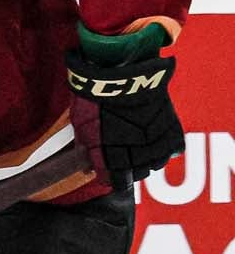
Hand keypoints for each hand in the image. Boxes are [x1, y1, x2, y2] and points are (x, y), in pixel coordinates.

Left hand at [67, 43, 182, 185]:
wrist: (120, 72)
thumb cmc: (95, 97)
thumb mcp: (81, 124)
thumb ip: (86, 146)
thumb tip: (89, 165)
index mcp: (108, 155)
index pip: (116, 181)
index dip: (112, 179)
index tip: (109, 174)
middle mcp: (134, 152)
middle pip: (138, 173)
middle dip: (130, 169)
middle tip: (124, 159)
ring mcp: (154, 140)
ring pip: (156, 163)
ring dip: (148, 159)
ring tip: (140, 149)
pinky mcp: (171, 126)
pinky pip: (173, 148)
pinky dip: (166, 148)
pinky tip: (156, 142)